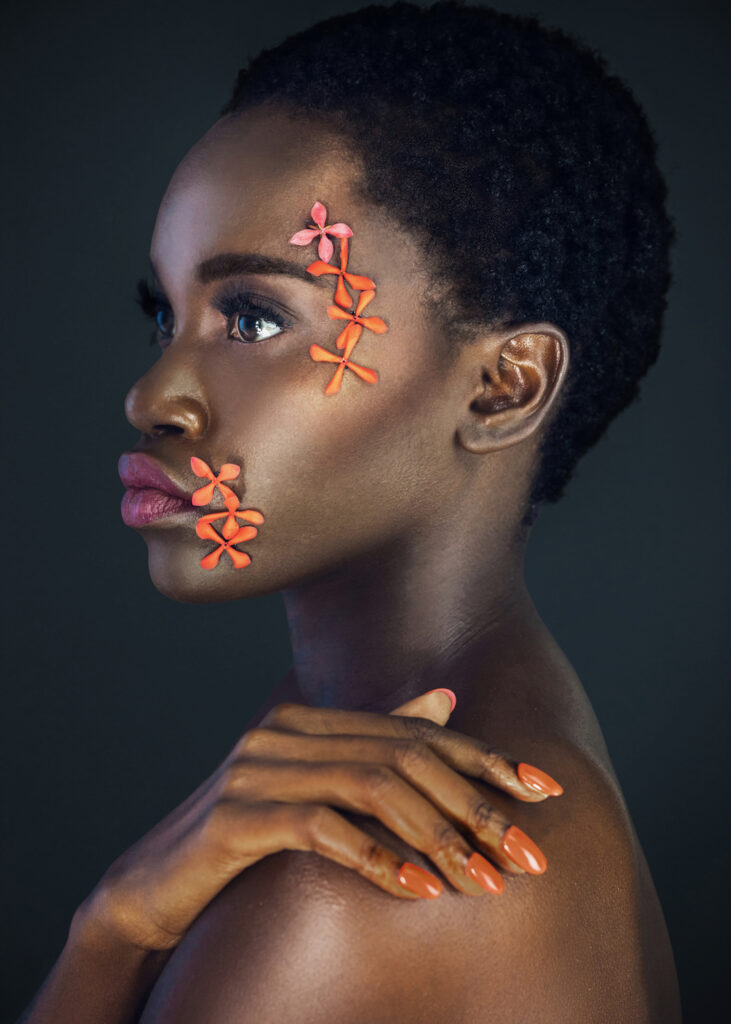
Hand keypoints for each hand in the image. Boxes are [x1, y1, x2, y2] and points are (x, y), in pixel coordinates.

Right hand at [81, 690, 561, 952]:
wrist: (153, 890)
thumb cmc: (243, 843)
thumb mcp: (316, 792)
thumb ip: (374, 744)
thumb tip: (446, 699)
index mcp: (309, 720)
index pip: (416, 733)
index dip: (483, 758)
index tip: (542, 790)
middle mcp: (285, 731)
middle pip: (402, 757)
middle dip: (474, 805)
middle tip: (525, 854)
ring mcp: (257, 769)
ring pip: (369, 786)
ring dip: (436, 836)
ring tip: (482, 881)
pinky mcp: (235, 815)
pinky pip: (320, 827)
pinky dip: (376, 856)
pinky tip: (417, 888)